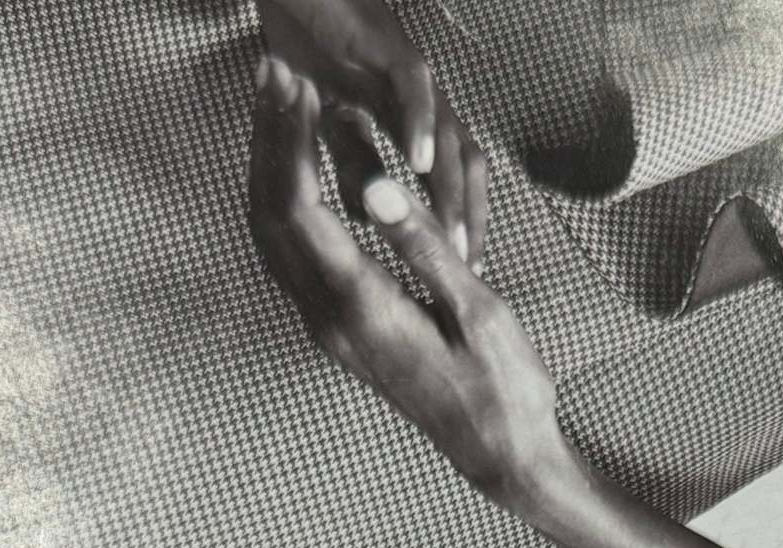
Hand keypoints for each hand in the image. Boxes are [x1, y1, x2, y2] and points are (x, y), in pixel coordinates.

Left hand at [249, 61, 570, 512]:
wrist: (500, 454)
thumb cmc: (501, 387)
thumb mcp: (476, 310)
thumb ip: (424, 245)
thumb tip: (375, 187)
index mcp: (361, 309)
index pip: (299, 209)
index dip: (288, 138)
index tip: (296, 82)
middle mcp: (330, 321)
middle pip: (271, 216)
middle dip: (267, 140)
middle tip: (275, 73)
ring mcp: (329, 330)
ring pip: (273, 237)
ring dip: (271, 168)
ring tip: (282, 105)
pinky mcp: (341, 331)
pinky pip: (295, 257)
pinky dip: (288, 202)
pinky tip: (303, 165)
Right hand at [255, 0, 487, 264]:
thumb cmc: (312, 41)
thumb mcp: (332, 119)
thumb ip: (354, 160)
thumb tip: (370, 213)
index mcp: (411, 118)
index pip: (450, 179)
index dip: (459, 223)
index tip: (461, 271)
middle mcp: (422, 99)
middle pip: (464, 164)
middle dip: (470, 219)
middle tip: (470, 270)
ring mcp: (409, 71)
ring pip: (448, 133)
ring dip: (452, 189)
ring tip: (454, 238)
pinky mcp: (387, 44)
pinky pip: (412, 86)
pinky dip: (420, 124)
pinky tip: (421, 164)